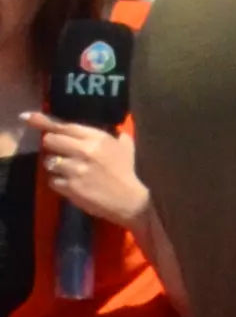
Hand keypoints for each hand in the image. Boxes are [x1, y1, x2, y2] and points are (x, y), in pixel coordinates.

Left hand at [24, 114, 144, 226]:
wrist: (128, 199)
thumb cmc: (126, 170)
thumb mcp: (124, 145)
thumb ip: (110, 133)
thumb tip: (99, 126)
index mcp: (98, 138)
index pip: (65, 126)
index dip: (44, 122)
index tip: (26, 117)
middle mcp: (84, 151)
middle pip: (50, 141)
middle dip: (53, 145)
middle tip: (61, 151)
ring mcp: (75, 170)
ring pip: (48, 161)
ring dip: (55, 165)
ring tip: (67, 169)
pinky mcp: (69, 187)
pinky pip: (52, 180)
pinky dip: (58, 181)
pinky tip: (71, 183)